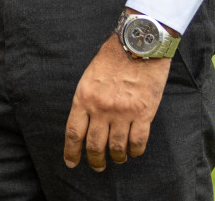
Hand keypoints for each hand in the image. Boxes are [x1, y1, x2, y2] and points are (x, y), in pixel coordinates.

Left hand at [63, 32, 170, 170]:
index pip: (74, 132)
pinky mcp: (144, 114)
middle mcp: (101, 109)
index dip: (72, 151)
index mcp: (83, 98)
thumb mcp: (89, 78)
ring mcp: (123, 113)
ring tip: (117, 160)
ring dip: (116, 158)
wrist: (137, 47)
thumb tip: (85, 122)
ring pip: (117, 147)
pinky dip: (135, 151)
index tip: (71, 162)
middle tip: (96, 166)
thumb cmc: (111, 59)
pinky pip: (138, 142)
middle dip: (95, 160)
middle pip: (95, 145)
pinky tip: (133, 152)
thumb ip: (86, 100)